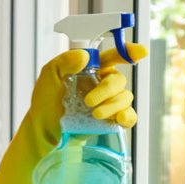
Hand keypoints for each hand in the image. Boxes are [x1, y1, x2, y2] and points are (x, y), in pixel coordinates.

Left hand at [0, 42, 146, 183]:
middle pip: (119, 80)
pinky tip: (118, 120)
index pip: (113, 56)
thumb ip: (64, 61)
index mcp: (91, 69)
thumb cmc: (46, 101)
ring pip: (125, 97)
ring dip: (112, 104)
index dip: (128, 52)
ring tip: (94, 113)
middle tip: (88, 101)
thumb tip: (85, 56)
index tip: (140, 52)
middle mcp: (103, 84)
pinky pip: (129, 116)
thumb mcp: (49, 76)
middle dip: (107, 89)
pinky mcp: (111, 120)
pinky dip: (127, 116)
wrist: (44, 131)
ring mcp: (109, 102)